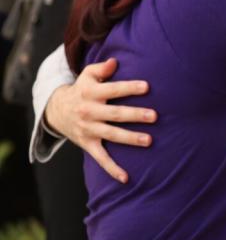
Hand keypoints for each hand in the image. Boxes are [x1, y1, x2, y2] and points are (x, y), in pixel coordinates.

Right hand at [44, 58, 155, 182]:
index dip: (129, 88)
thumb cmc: (82, 89)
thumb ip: (101, 68)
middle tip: (155, 116)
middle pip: (115, 114)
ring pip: (111, 135)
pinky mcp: (88, 144)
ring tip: (148, 140)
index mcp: (91, 93)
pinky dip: (113, 169)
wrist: (56, 111)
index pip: (113, 90)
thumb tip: (115, 61)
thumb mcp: (87, 75)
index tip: (147, 87)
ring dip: (130, 139)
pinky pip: (101, 159)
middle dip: (135, 115)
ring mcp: (89, 130)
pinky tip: (127, 177)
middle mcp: (89, 112)